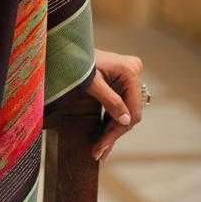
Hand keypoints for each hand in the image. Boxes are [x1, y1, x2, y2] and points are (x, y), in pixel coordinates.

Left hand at [85, 47, 144, 162]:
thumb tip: (126, 121)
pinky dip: (110, 121)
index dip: (117, 130)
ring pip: (124, 112)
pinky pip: (119, 106)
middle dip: (112, 134)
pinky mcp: (121, 83)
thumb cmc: (76, 60)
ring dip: (111, 131)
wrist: (66, 47)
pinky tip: (104, 138)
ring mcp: (129, 78)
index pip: (131, 110)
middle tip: (99, 153)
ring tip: (100, 152)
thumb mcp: (91, 82)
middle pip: (129, 112)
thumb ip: (110, 100)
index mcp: (130, 71)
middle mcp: (134, 73)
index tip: (102, 147)